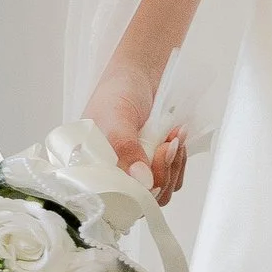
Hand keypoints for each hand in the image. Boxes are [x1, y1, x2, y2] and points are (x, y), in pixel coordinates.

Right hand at [82, 54, 188, 201]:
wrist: (139, 72)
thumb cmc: (118, 91)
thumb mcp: (118, 117)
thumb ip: (126, 148)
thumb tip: (142, 181)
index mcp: (92, 168)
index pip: (112, 198)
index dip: (134, 191)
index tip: (148, 169)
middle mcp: (113, 175)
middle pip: (141, 198)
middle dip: (160, 172)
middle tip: (167, 144)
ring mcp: (135, 172)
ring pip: (161, 191)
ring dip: (173, 165)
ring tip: (174, 136)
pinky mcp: (155, 166)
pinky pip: (173, 178)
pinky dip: (179, 160)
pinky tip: (177, 137)